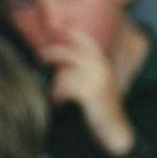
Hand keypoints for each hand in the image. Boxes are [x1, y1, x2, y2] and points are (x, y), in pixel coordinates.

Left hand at [41, 31, 134, 155]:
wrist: (115, 129)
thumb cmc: (102, 108)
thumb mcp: (97, 85)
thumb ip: (86, 72)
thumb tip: (62, 64)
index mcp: (104, 65)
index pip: (88, 42)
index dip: (73, 34)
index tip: (60, 29)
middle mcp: (102, 69)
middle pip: (72, 53)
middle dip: (53, 53)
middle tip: (40, 57)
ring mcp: (97, 80)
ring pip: (66, 72)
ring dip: (57, 84)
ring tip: (56, 95)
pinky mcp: (91, 92)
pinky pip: (66, 86)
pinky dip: (59, 95)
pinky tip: (59, 102)